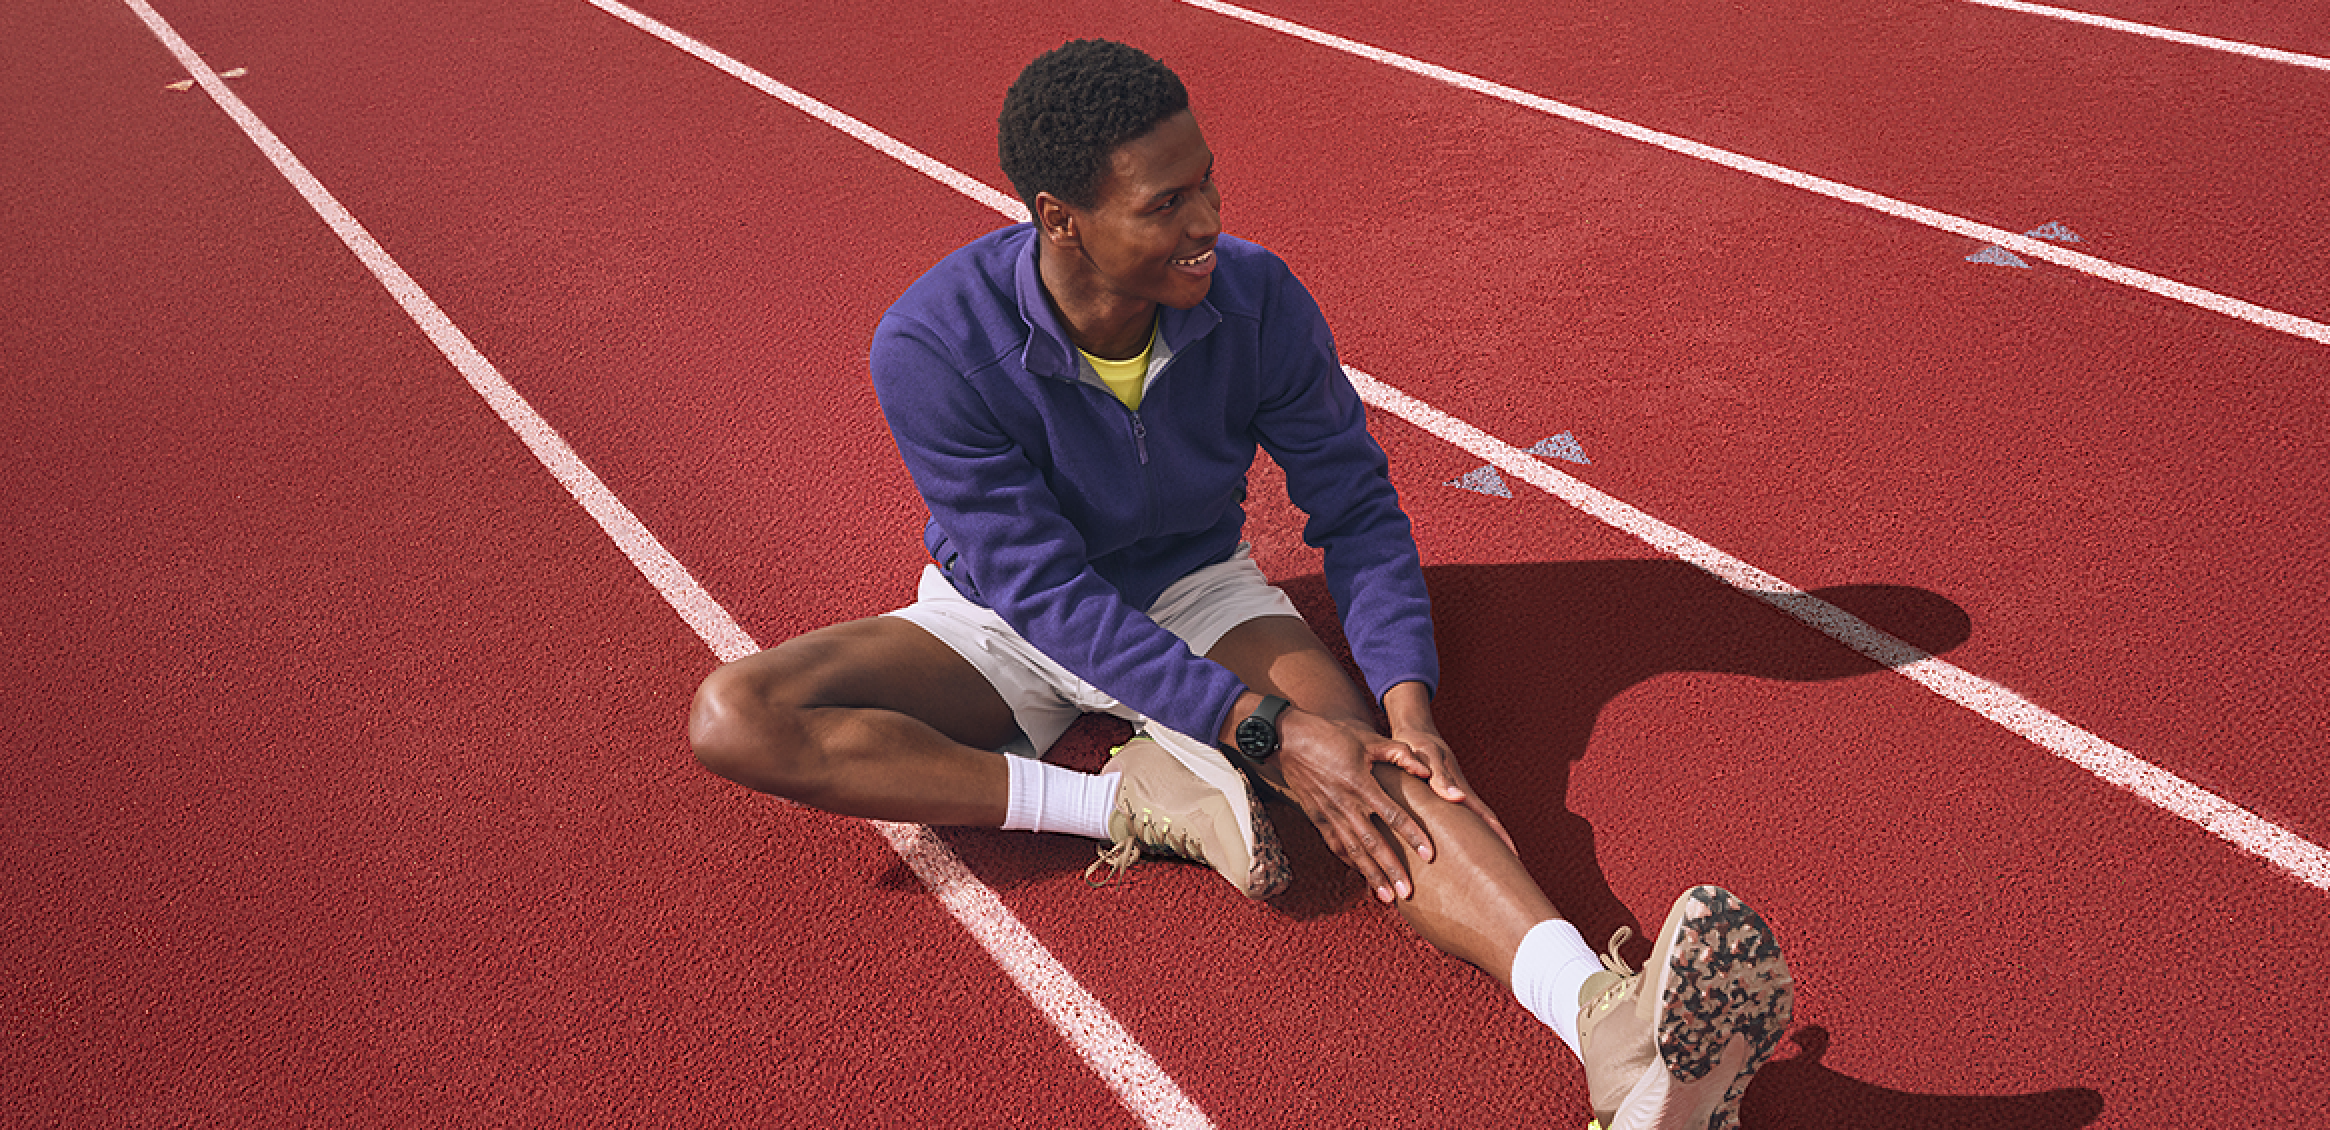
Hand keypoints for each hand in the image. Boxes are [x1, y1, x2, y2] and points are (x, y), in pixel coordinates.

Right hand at [1271, 707, 1438, 903]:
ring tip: (1387, 897)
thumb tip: (1427, 772)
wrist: (1288, 739)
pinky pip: (1335, 846)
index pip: (1393, 816)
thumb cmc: (1331, 735)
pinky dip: (1349, 863)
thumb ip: (1400, 754)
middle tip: (1407, 893)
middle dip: (1391, 870)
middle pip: (1373, 844)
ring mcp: (1329, 814)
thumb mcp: (1367, 738)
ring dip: (1370, 875)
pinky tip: (1362, 876)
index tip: (1430, 855)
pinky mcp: (1317, 817)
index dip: (1413, 835)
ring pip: (1353, 851)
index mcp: (1361, 784)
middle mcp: (1345, 805)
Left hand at [1389, 723, 1516, 856]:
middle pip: (1486, 823)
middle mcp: (1461, 796)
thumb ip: (1441, 777)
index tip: (1515, 856)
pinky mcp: (1444, 795)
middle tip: (1511, 870)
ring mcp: (1455, 796)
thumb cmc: (1418, 745)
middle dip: (1498, 844)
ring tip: (1488, 866)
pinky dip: (1463, 832)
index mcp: (1460, 791)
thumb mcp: (1428, 757)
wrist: (1414, 731)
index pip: (1487, 818)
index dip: (1501, 837)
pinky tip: (1458, 847)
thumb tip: (1458, 798)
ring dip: (1483, 841)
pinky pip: (1458, 817)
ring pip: (1473, 822)